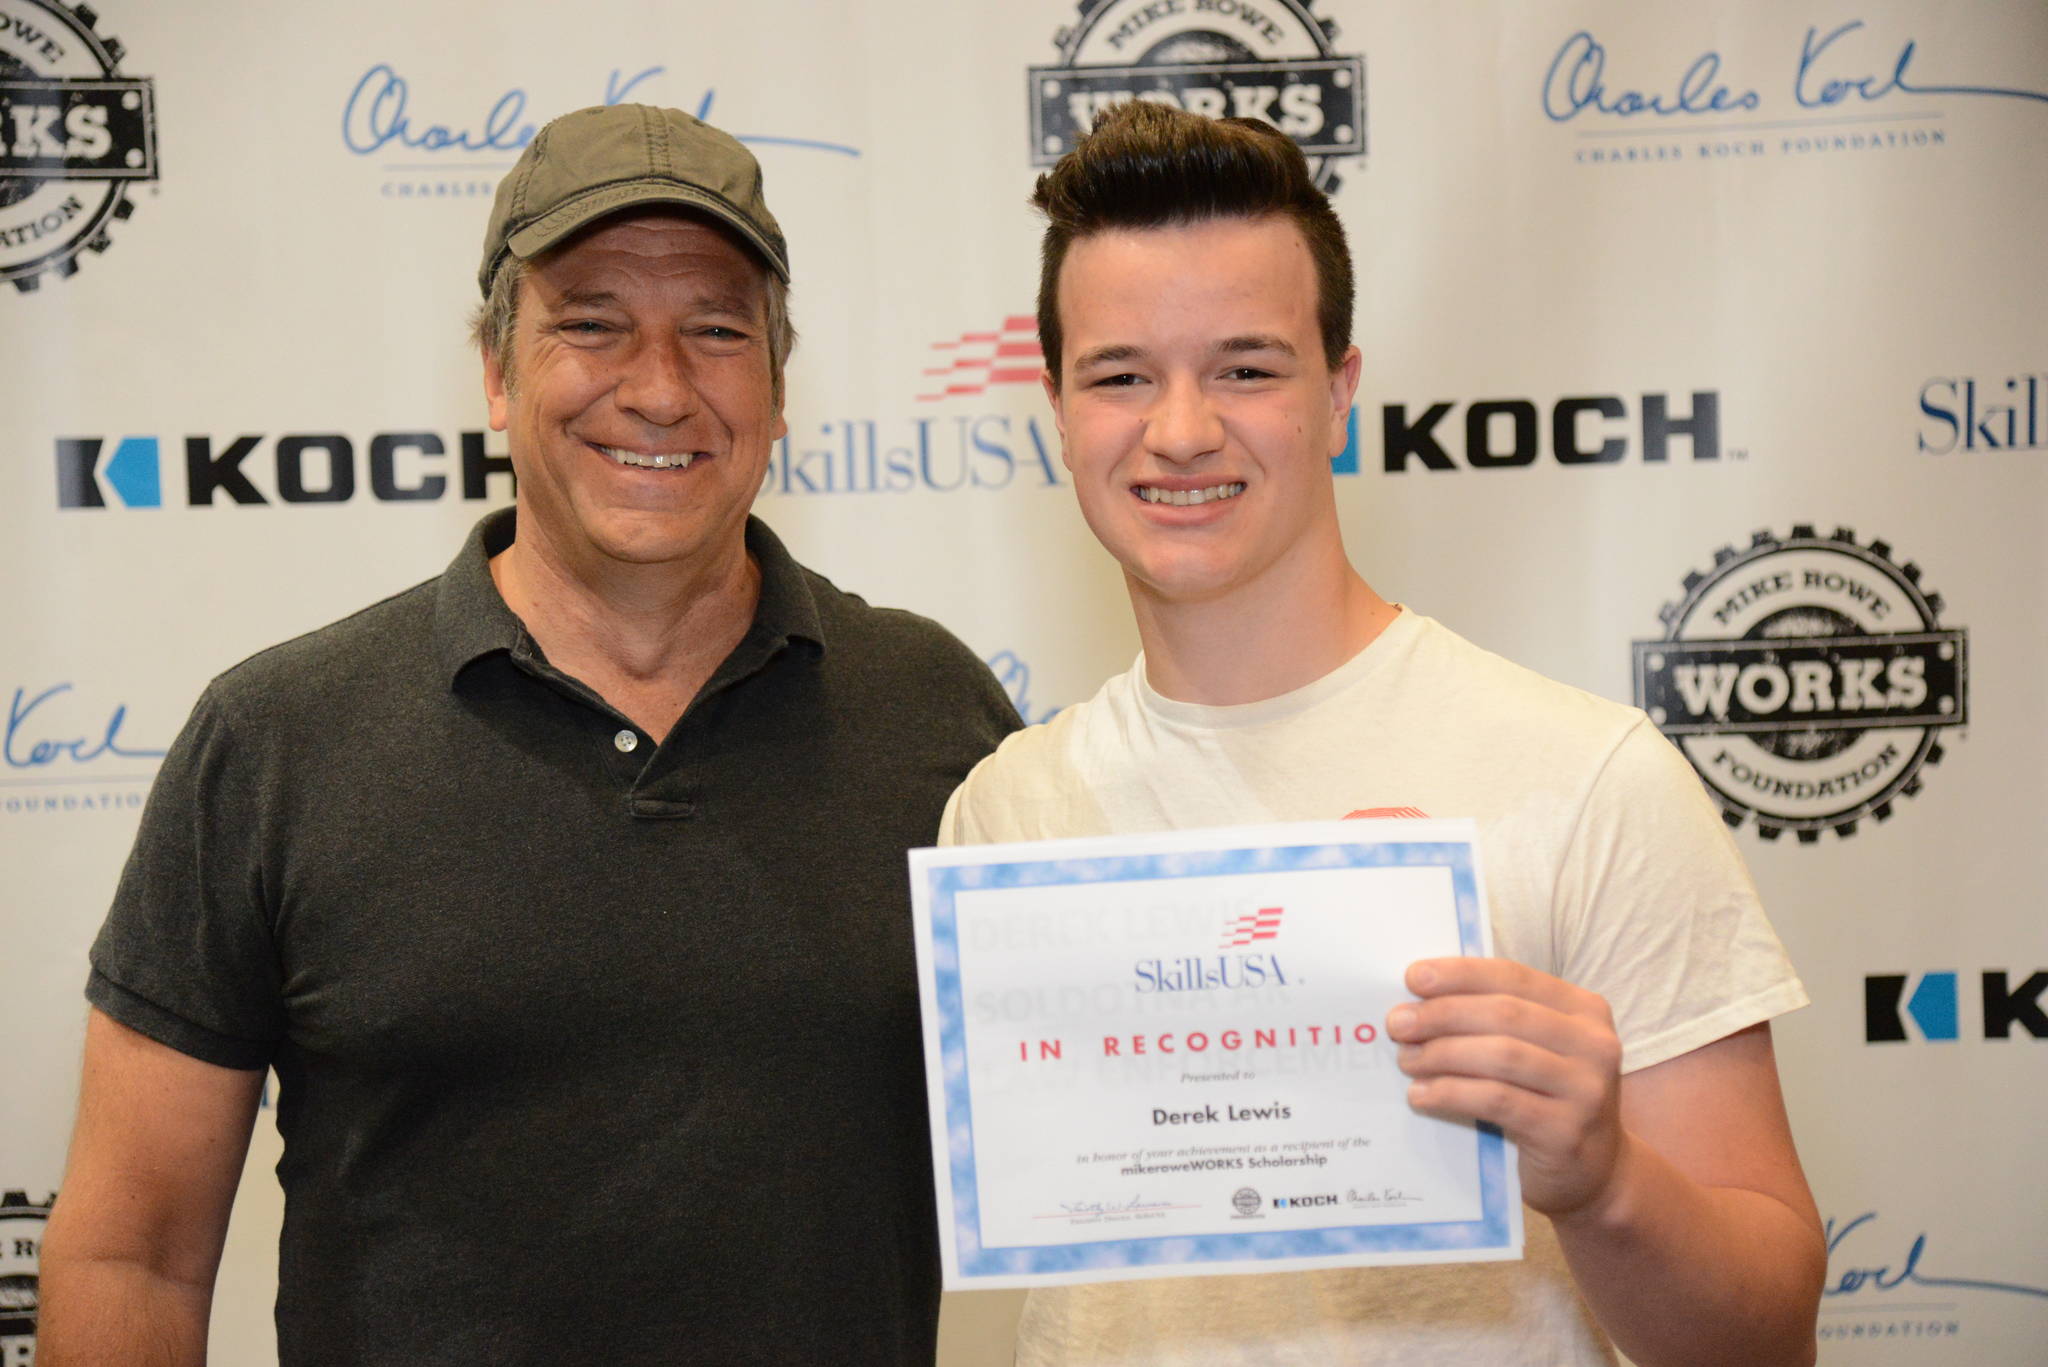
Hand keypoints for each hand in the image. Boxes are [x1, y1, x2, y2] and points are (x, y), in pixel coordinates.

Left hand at [1385, 957, 1625, 1217]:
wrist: (1595, 1173)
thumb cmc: (1548, 1100)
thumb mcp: (1537, 1050)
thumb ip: (1495, 1021)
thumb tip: (1419, 1000)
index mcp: (1584, 1010)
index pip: (1514, 977)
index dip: (1460, 974)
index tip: (1413, 977)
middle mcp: (1594, 1044)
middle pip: (1504, 1014)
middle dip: (1442, 1014)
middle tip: (1398, 1024)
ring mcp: (1586, 1089)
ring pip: (1501, 1055)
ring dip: (1442, 1054)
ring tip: (1406, 1060)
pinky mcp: (1566, 1132)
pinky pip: (1497, 1101)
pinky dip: (1451, 1093)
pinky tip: (1421, 1095)